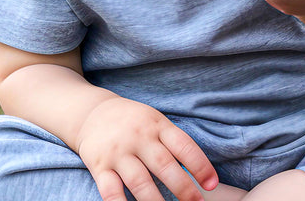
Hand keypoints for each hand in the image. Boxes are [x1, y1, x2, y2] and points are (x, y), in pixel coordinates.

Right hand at [76, 96, 217, 200]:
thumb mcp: (154, 121)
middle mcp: (139, 137)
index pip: (183, 145)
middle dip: (183, 188)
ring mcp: (118, 152)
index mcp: (157, 125)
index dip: (199, 165)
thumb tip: (198, 173)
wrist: (93, 112)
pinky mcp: (100, 166)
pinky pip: (111, 192)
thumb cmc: (133, 122)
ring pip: (140, 182)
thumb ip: (172, 143)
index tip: (211, 184)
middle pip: (164, 165)